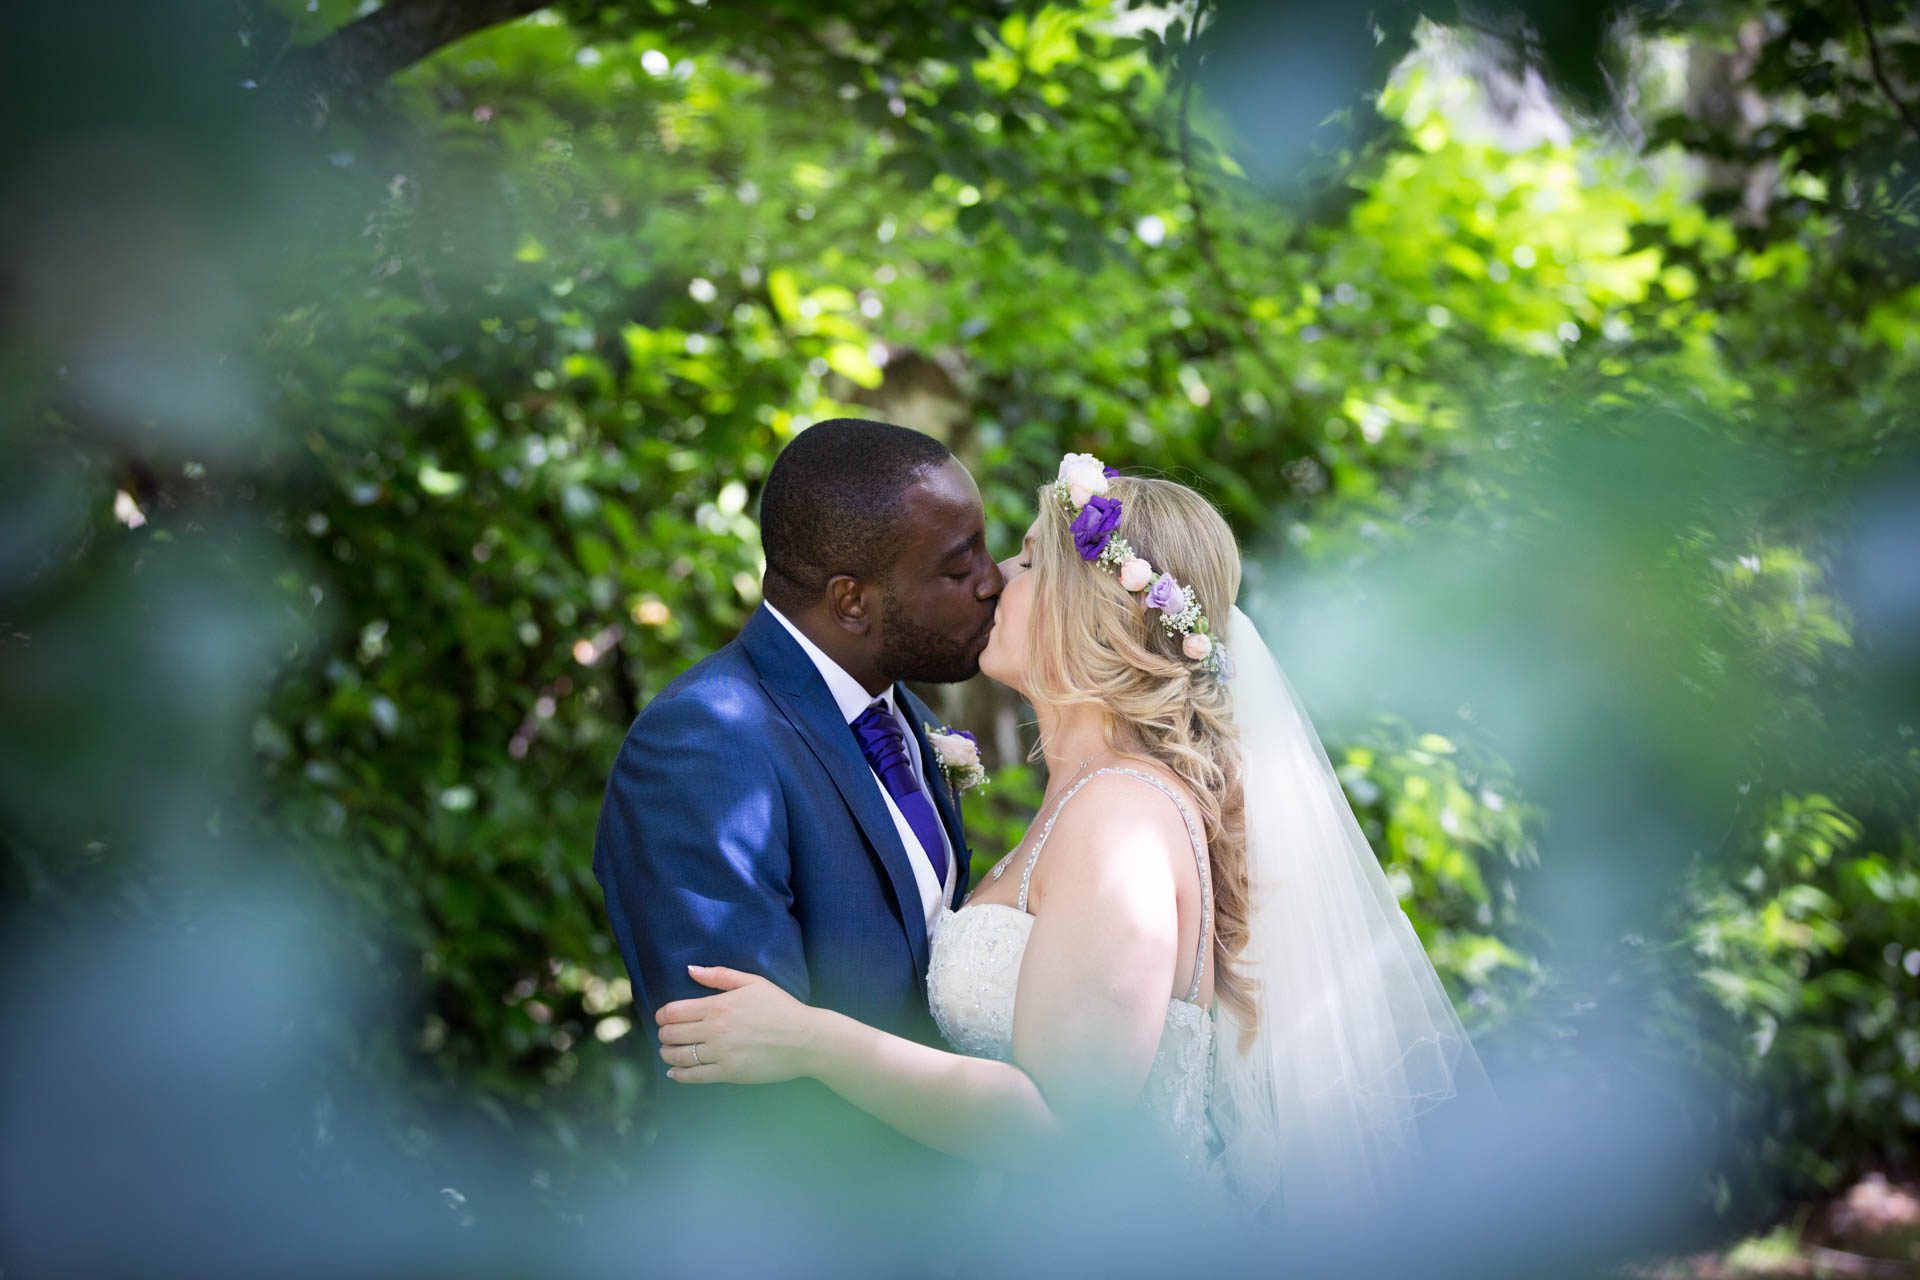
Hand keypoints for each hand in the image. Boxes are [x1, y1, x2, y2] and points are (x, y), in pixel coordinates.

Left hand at [656, 965, 820, 1084]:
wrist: (805, 1040)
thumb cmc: (781, 1008)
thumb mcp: (753, 982)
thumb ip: (719, 976)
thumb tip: (690, 969)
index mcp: (719, 1006)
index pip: (674, 1011)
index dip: (662, 1015)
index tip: (663, 1017)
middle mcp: (715, 1030)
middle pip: (672, 1034)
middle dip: (664, 1034)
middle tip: (666, 1035)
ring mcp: (721, 1054)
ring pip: (679, 1056)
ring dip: (667, 1054)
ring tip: (669, 1052)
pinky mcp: (729, 1073)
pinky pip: (694, 1077)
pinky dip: (679, 1075)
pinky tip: (675, 1073)